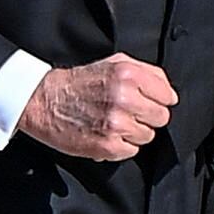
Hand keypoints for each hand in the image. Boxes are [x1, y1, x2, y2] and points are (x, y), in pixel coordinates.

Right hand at [17, 53, 174, 161]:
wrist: (44, 101)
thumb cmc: (80, 82)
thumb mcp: (114, 63)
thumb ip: (146, 73)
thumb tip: (169, 92)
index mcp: (128, 75)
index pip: (168, 96)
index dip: (159, 100)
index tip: (149, 102)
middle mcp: (124, 98)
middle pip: (161, 118)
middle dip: (147, 117)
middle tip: (129, 113)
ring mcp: (116, 124)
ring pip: (148, 136)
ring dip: (134, 132)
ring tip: (114, 123)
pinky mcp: (107, 146)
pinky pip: (132, 151)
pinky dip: (121, 146)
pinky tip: (106, 134)